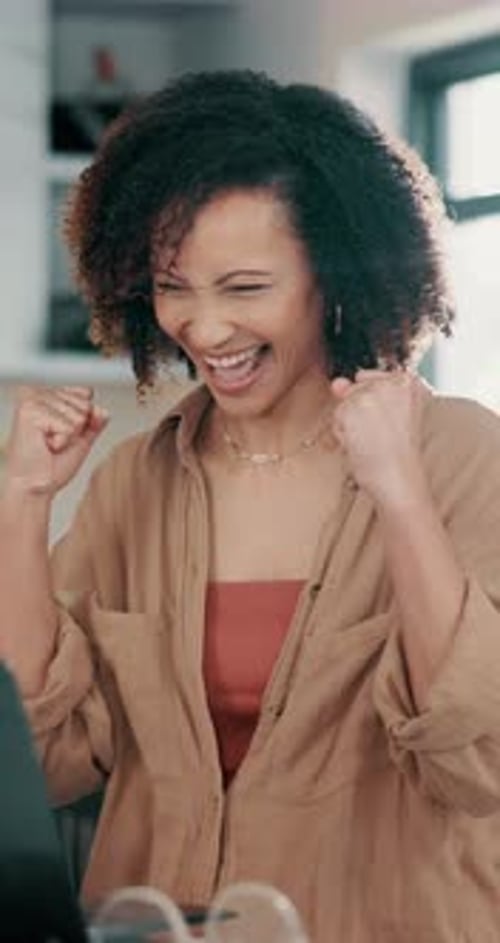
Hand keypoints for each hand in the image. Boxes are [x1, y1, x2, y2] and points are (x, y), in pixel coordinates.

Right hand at [4, 386, 108, 497]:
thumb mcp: (81, 438)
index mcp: (47, 394)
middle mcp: (37, 393)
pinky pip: (68, 426)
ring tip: (48, 444)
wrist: (34, 486)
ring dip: (67, 437)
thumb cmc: (50, 465)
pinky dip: (61, 441)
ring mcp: (32, 400)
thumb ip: (95, 421)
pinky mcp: (30, 411)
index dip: (82, 422)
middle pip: (85, 405)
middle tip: (53, 441)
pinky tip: (44, 444)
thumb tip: (103, 410)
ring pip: (78, 416)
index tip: (62, 434)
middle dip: (75, 431)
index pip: (86, 394)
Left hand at [331, 369, 431, 505]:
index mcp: (408, 381)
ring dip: (350, 426)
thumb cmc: (397, 456)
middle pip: (354, 390)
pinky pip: (336, 417)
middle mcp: (391, 380)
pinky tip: (361, 445)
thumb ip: (362, 394)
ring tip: (371, 442)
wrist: (398, 479)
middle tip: (378, 437)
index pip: (368, 379)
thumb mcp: (388, 417)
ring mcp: (372, 391)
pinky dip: (342, 435)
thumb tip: (337, 382)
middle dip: (358, 414)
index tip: (383, 426)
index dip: (370, 406)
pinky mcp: (353, 405)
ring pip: (343, 404)